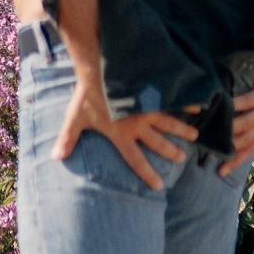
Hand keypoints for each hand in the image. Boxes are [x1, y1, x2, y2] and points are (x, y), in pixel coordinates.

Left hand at [53, 69, 196, 187]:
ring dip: (182, 129)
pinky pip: (173, 99)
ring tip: (194, 135)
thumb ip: (68, 138)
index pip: (136, 160)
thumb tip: (55, 157)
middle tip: (183, 158)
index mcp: (121, 134)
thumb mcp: (75, 118)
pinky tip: (198, 104)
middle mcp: (138, 125)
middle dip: (171, 151)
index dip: (148, 174)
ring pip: (170, 122)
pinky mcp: (153, 92)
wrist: (99, 67)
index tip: (160, 186)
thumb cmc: (86, 94)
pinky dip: (187, 102)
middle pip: (158, 143)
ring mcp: (148, 108)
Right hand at [219, 47, 253, 176]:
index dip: (236, 161)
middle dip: (231, 150)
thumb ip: (248, 115)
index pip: (251, 148)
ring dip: (230, 130)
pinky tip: (222, 107)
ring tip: (212, 133)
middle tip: (210, 154)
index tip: (220, 171)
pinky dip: (234, 106)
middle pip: (248, 141)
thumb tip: (226, 126)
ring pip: (247, 124)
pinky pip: (247, 103)